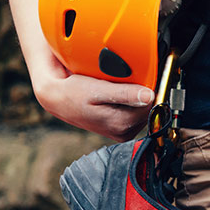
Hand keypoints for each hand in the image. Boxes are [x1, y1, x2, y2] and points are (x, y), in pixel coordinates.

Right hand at [32, 53, 154, 141]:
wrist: (57, 99)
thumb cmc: (72, 93)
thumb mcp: (97, 89)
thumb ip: (125, 94)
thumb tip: (149, 95)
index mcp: (120, 124)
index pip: (151, 104)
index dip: (148, 88)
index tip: (141, 77)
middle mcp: (123, 132)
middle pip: (148, 108)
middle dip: (142, 92)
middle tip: (124, 81)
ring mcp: (122, 131)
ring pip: (143, 110)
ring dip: (137, 97)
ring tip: (118, 88)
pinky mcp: (120, 128)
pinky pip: (135, 112)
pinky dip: (131, 101)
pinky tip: (118, 95)